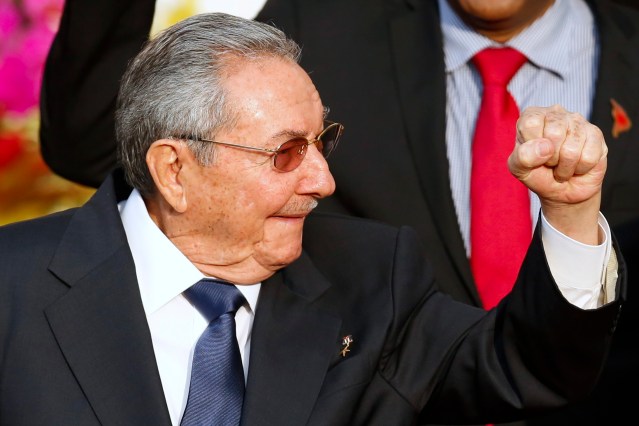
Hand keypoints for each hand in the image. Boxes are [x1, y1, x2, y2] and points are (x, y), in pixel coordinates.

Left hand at [508, 105, 606, 244]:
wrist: (561, 192)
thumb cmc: (536, 176)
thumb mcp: (519, 169)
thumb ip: (522, 156)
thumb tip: (544, 146)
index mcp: (532, 116)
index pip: (531, 122)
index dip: (532, 146)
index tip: (533, 157)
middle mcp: (556, 112)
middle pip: (555, 133)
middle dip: (550, 159)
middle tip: (550, 165)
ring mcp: (579, 122)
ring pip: (573, 145)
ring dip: (566, 166)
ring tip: (562, 168)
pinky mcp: (597, 136)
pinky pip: (591, 154)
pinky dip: (581, 167)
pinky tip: (577, 167)